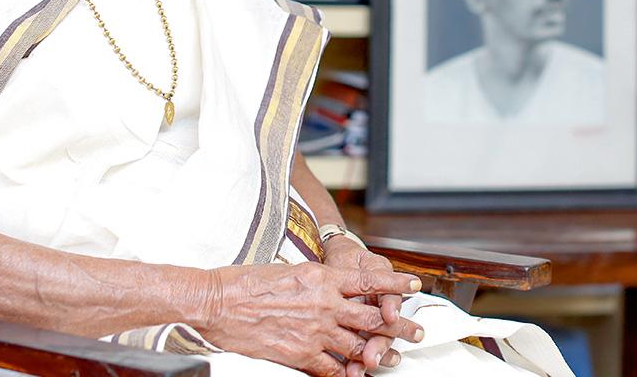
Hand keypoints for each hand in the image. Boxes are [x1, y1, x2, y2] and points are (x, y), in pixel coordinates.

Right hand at [201, 261, 422, 376]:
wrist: (220, 302)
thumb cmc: (247, 283)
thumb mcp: (289, 270)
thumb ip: (315, 282)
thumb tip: (330, 288)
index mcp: (322, 278)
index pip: (368, 280)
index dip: (395, 283)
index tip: (414, 285)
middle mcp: (324, 304)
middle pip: (372, 317)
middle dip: (398, 326)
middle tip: (416, 331)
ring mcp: (315, 331)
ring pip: (359, 345)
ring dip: (379, 354)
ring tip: (394, 359)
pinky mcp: (301, 354)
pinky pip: (333, 369)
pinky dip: (347, 374)